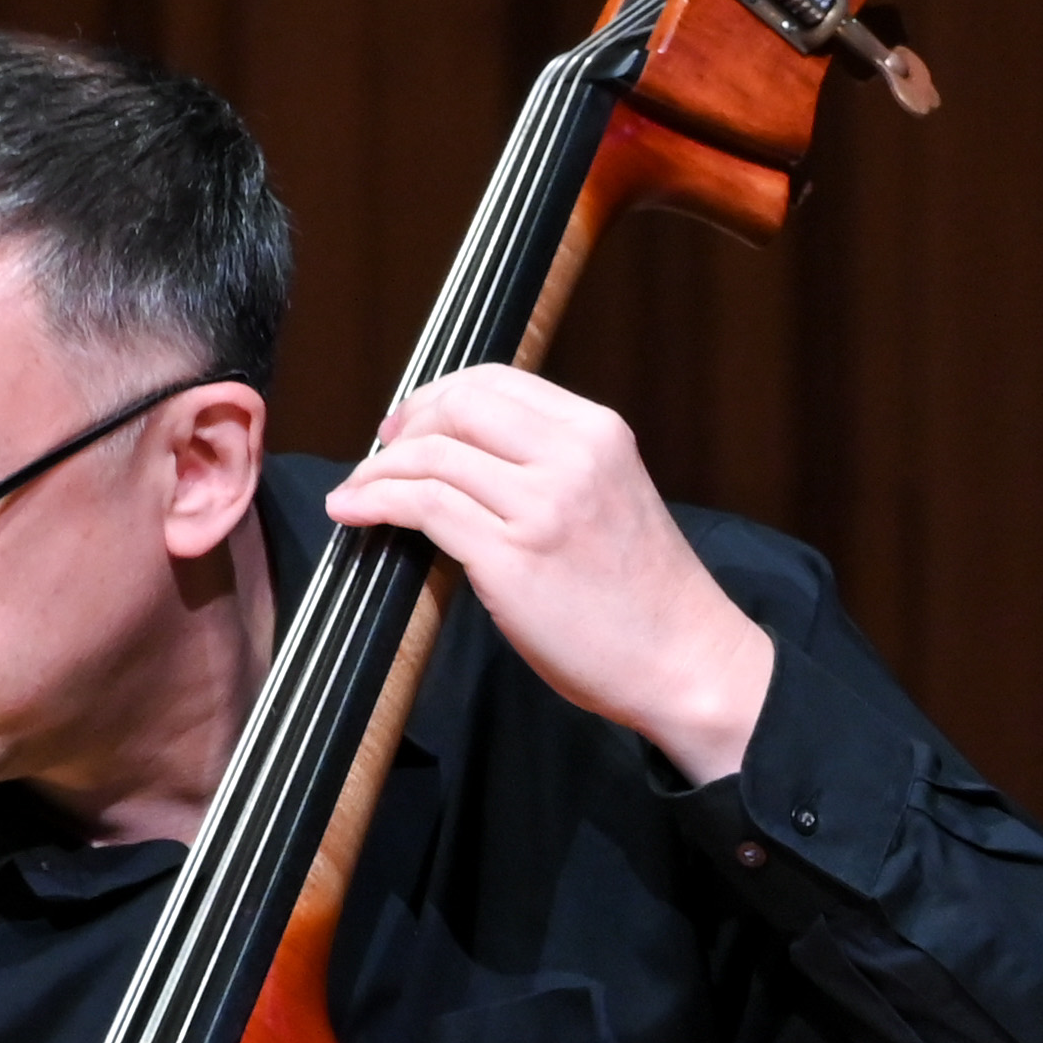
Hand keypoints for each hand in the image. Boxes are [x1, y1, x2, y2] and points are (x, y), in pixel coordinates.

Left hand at [321, 366, 779, 781]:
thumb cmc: (646, 597)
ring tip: (357, 492)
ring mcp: (542, 506)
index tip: (412, 425)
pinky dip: (376, 501)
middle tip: (381, 456)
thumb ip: (554, 466)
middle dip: (405, 426)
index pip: (496, 381)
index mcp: (600, 433)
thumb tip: (464, 456)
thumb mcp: (612, 497)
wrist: (688, 661)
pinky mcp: (511, 558)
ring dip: (377, 471)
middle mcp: (573, 457)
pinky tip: (354, 511)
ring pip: (431, 455)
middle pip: (457, 406)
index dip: (438, 397)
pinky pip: (423, 506)